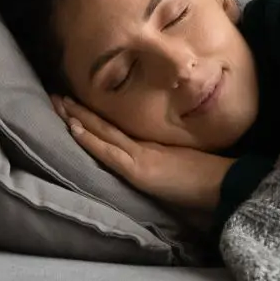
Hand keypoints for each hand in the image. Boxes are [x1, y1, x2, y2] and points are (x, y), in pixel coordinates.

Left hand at [51, 94, 232, 212]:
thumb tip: (147, 160)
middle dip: (78, 111)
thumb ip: (159, 160)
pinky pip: (108, 151)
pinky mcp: (139, 169)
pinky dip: (90, 139)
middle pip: (104, 125)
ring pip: (102, 133)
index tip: (74, 101)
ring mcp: (140, 157)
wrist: (223, 186)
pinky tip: (74, 128)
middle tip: (56, 95)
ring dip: (78, 119)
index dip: (93, 115)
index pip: (115, 128)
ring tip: (58, 104)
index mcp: (150, 147)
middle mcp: (142, 147)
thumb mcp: (178, 165)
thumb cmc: (208, 180)